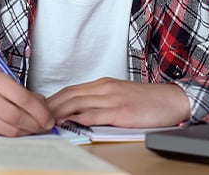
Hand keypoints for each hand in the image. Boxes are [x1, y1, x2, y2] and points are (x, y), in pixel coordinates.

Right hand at [0, 68, 54, 136]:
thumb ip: (21, 93)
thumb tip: (44, 107)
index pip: (22, 98)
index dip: (40, 112)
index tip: (49, 119)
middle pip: (16, 116)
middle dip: (35, 124)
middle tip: (44, 127)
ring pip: (8, 128)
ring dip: (25, 132)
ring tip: (32, 130)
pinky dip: (12, 136)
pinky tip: (18, 132)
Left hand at [47, 78, 190, 127]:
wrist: (174, 100)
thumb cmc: (150, 102)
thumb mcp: (121, 96)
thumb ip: (102, 102)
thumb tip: (81, 113)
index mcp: (104, 84)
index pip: (70, 90)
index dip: (53, 99)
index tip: (40, 109)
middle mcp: (104, 88)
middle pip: (68, 95)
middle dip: (49, 106)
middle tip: (35, 117)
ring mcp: (112, 99)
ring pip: (76, 103)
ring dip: (58, 113)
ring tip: (44, 122)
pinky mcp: (120, 112)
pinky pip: (94, 115)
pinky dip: (77, 119)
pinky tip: (68, 124)